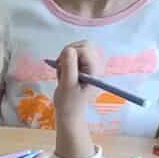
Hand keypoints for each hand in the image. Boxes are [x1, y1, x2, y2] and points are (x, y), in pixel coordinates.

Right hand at [50, 41, 99, 157]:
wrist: (69, 112)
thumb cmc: (68, 102)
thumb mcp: (67, 85)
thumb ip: (69, 66)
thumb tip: (68, 49)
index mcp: (95, 70)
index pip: (84, 49)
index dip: (70, 53)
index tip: (62, 66)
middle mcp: (96, 65)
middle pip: (84, 45)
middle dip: (69, 53)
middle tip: (62, 67)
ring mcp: (91, 66)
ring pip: (78, 49)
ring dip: (66, 58)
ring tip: (63, 72)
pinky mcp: (84, 67)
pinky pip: (75, 56)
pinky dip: (66, 61)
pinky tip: (64, 72)